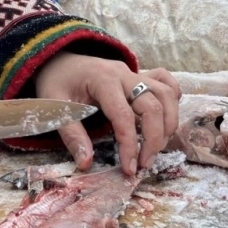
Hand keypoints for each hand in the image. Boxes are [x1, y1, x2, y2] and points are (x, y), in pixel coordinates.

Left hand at [34, 53, 179, 175]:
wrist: (58, 58)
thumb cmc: (56, 82)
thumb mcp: (54, 107)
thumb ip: (71, 135)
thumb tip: (86, 164)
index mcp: (102, 80)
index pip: (124, 115)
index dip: (130, 145)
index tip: (129, 169)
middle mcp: (123, 74)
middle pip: (153, 104)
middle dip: (154, 139)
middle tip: (144, 164)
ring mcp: (134, 72)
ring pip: (166, 94)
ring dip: (168, 123)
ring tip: (156, 148)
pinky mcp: (140, 74)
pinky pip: (166, 82)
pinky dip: (173, 100)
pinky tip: (165, 119)